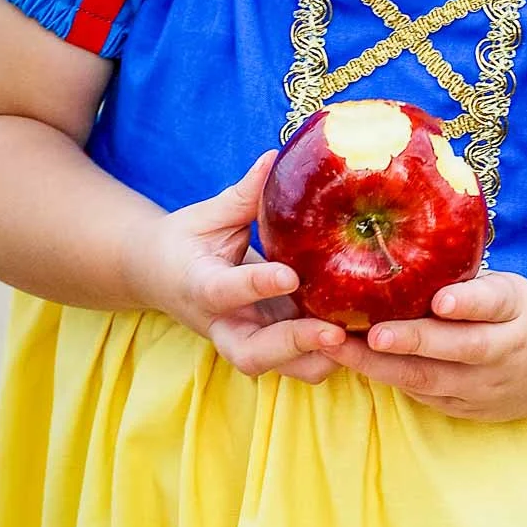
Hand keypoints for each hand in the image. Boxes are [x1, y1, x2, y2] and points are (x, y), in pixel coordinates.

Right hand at [121, 153, 345, 383]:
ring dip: (319, 358)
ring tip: (359, 337)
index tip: (290, 275)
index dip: (256, 286)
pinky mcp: (269, 345)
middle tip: (332, 332)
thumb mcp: (205, 216)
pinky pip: (300, 362)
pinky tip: (365, 335)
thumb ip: (242, 196)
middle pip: (252, 354)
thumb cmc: (185, 242)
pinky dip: (331, 356)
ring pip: (280, 368)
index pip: (224, 291)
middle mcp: (223, 324)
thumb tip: (274, 158)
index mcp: (200, 286)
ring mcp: (246, 340)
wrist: (160, 277)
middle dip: (293, 345)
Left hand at [330, 271, 526, 422]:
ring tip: (337, 347)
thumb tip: (420, 260)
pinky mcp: (466, 410)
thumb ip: (477, 287)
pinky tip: (353, 362)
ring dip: (379, 365)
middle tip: (371, 332)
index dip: (467, 303)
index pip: (492, 305)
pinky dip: (388, 378)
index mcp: (516, 316)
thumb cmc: (526, 317)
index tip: (441, 300)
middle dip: (410, 342)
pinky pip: (422, 395)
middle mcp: (501, 356)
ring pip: (427, 380)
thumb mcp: (515, 291)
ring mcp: (482, 390)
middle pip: (454, 350)